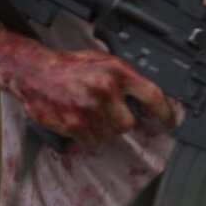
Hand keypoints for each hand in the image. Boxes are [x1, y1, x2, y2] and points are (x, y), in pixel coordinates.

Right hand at [7, 48, 174, 147]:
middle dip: (119, 123)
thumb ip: (125, 80)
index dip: (165, 113)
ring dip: (101, 131)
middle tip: (107, 114)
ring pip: (109, 136)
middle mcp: (105, 88)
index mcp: (117, 70)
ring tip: (88, 113)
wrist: (35, 71)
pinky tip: (78, 121)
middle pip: (128, 124)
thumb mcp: (103, 62)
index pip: (152, 95)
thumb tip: (150, 101)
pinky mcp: (74, 123)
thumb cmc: (70, 67)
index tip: (170, 122)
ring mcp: (89, 107)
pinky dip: (86, 137)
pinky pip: (91, 142)